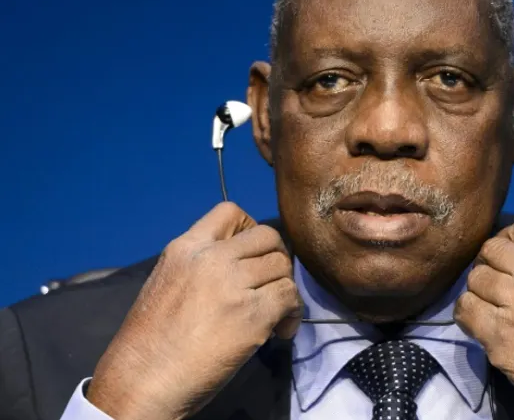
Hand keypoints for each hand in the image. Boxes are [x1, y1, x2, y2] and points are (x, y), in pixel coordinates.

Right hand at [87, 202, 302, 419]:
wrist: (141, 381)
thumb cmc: (148, 341)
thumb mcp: (166, 281)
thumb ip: (200, 265)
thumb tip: (240, 265)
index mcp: (186, 247)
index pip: (231, 211)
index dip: (251, 229)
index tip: (252, 255)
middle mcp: (211, 258)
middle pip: (268, 236)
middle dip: (277, 257)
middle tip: (272, 283)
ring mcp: (233, 284)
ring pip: (282, 266)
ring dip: (286, 289)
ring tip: (277, 313)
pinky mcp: (251, 314)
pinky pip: (290, 297)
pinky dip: (293, 313)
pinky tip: (281, 331)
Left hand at [454, 220, 513, 419]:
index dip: (508, 240)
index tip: (506, 257)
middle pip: (492, 249)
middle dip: (489, 263)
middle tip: (494, 283)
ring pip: (475, 278)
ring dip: (478, 290)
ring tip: (489, 306)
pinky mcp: (499, 336)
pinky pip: (465, 309)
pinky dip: (466, 313)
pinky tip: (478, 322)